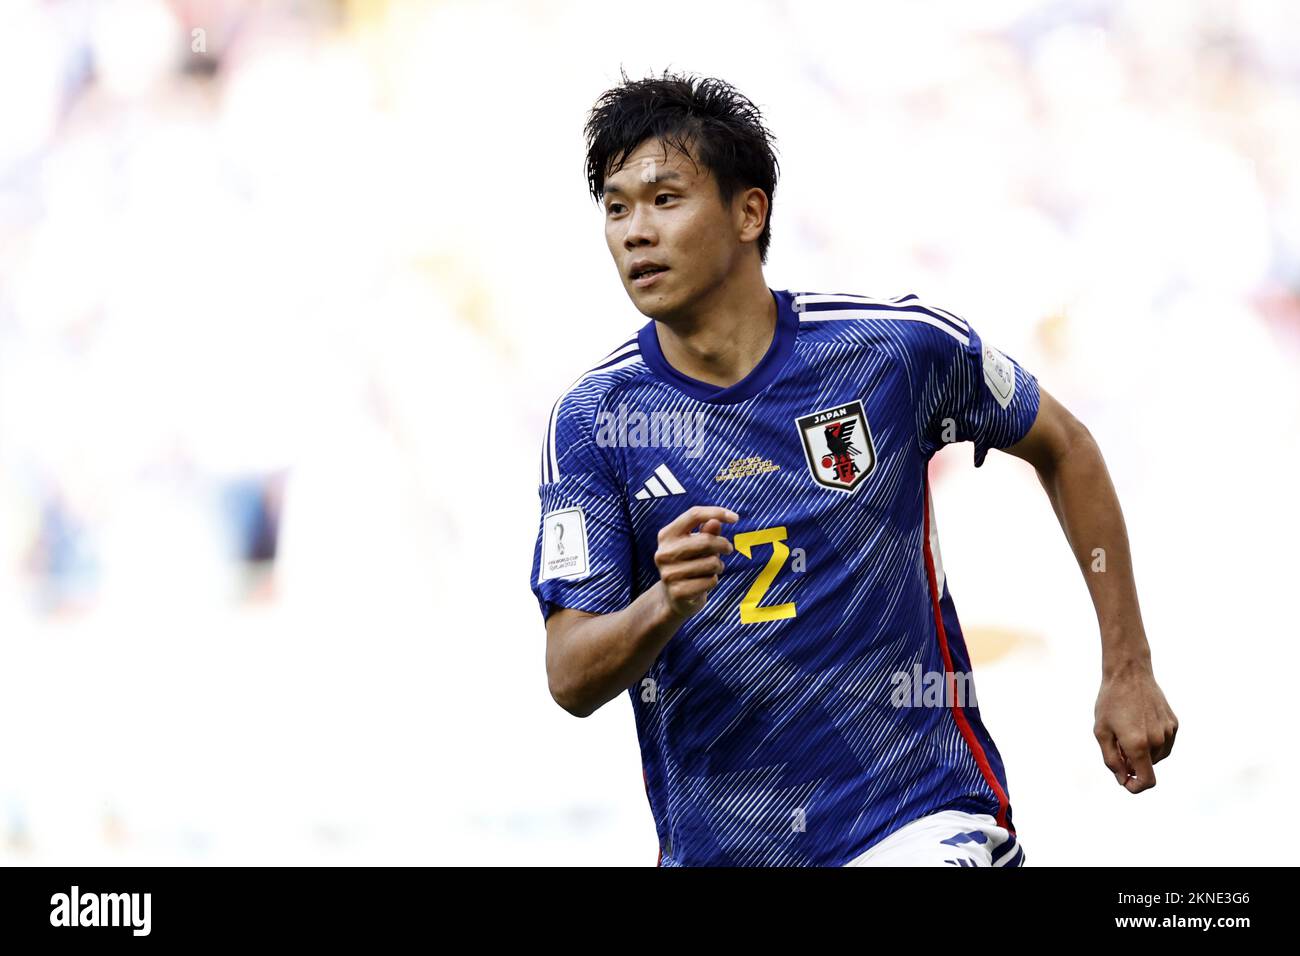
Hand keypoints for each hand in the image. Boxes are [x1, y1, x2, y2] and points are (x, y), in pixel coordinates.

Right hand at [654, 506, 738, 618]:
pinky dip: (713, 580)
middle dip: (723, 545)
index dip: (716, 512)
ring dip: (718, 566)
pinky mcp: (678, 592)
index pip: (693, 515)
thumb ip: (707, 532)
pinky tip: (704, 582)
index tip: (735, 518)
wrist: (674, 597)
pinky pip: (710, 581)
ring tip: (713, 569)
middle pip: (706, 541)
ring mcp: (669, 573)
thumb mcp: (697, 544)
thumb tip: (716, 521)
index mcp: (666, 535)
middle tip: (729, 549)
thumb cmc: (689, 564)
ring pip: (711, 563)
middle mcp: (664, 553)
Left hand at [1094, 660, 1177, 792]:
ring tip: (1127, 730)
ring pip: (1157, 757)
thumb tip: (1123, 779)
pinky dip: (1153, 742)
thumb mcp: (1101, 732)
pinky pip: (1164, 744)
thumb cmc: (1110, 702)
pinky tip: (1140, 723)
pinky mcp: (1174, 724)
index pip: (1147, 781)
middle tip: (1118, 743)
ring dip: (1143, 753)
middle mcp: (1157, 740)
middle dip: (1133, 763)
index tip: (1125, 781)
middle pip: (1148, 767)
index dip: (1135, 787)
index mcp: (1138, 745)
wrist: (1129, 673)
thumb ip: (1111, 760)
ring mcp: (1169, 732)